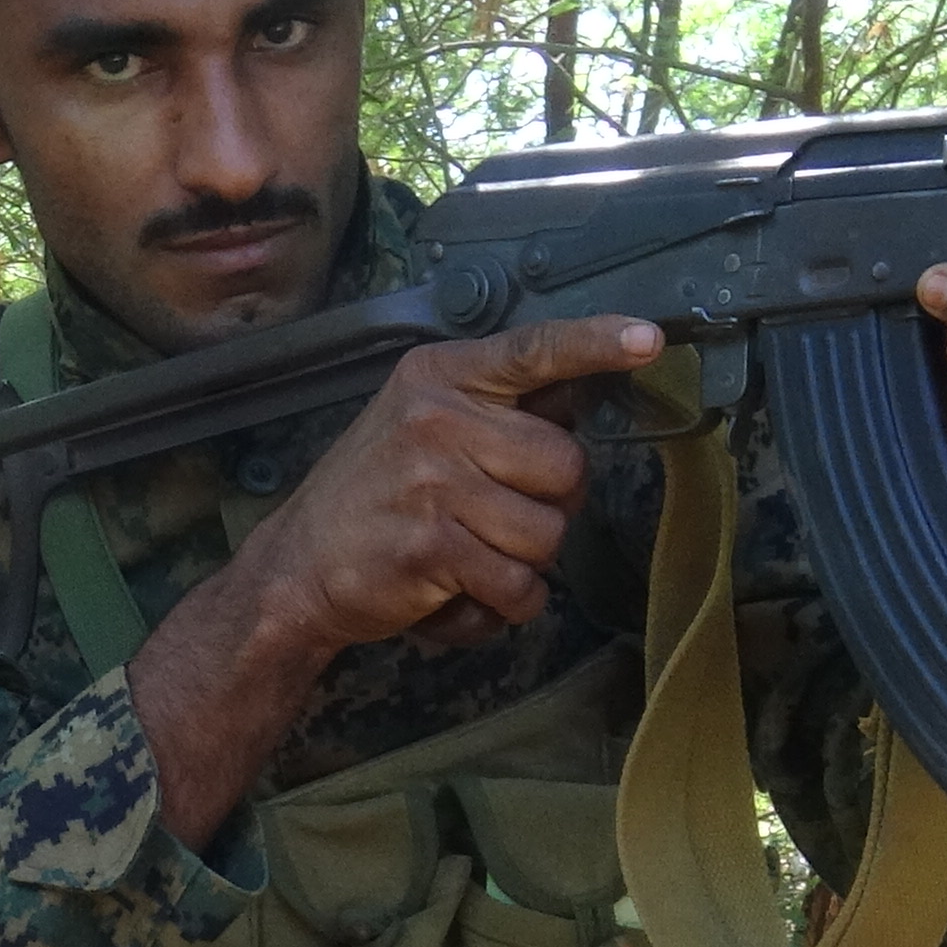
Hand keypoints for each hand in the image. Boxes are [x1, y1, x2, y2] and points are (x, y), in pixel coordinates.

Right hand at [123, 312, 654, 843]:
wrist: (296, 567)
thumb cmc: (374, 496)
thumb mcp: (421, 424)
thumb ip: (493, 410)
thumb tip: (579, 397)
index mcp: (439, 377)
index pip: (532, 350)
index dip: (595, 344)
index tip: (650, 340)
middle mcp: (437, 418)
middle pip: (567, 465)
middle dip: (549, 505)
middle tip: (494, 516)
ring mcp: (434, 481)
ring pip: (550, 534)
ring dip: (524, 563)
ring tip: (470, 556)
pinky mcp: (432, 547)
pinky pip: (520, 586)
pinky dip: (500, 606)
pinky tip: (456, 592)